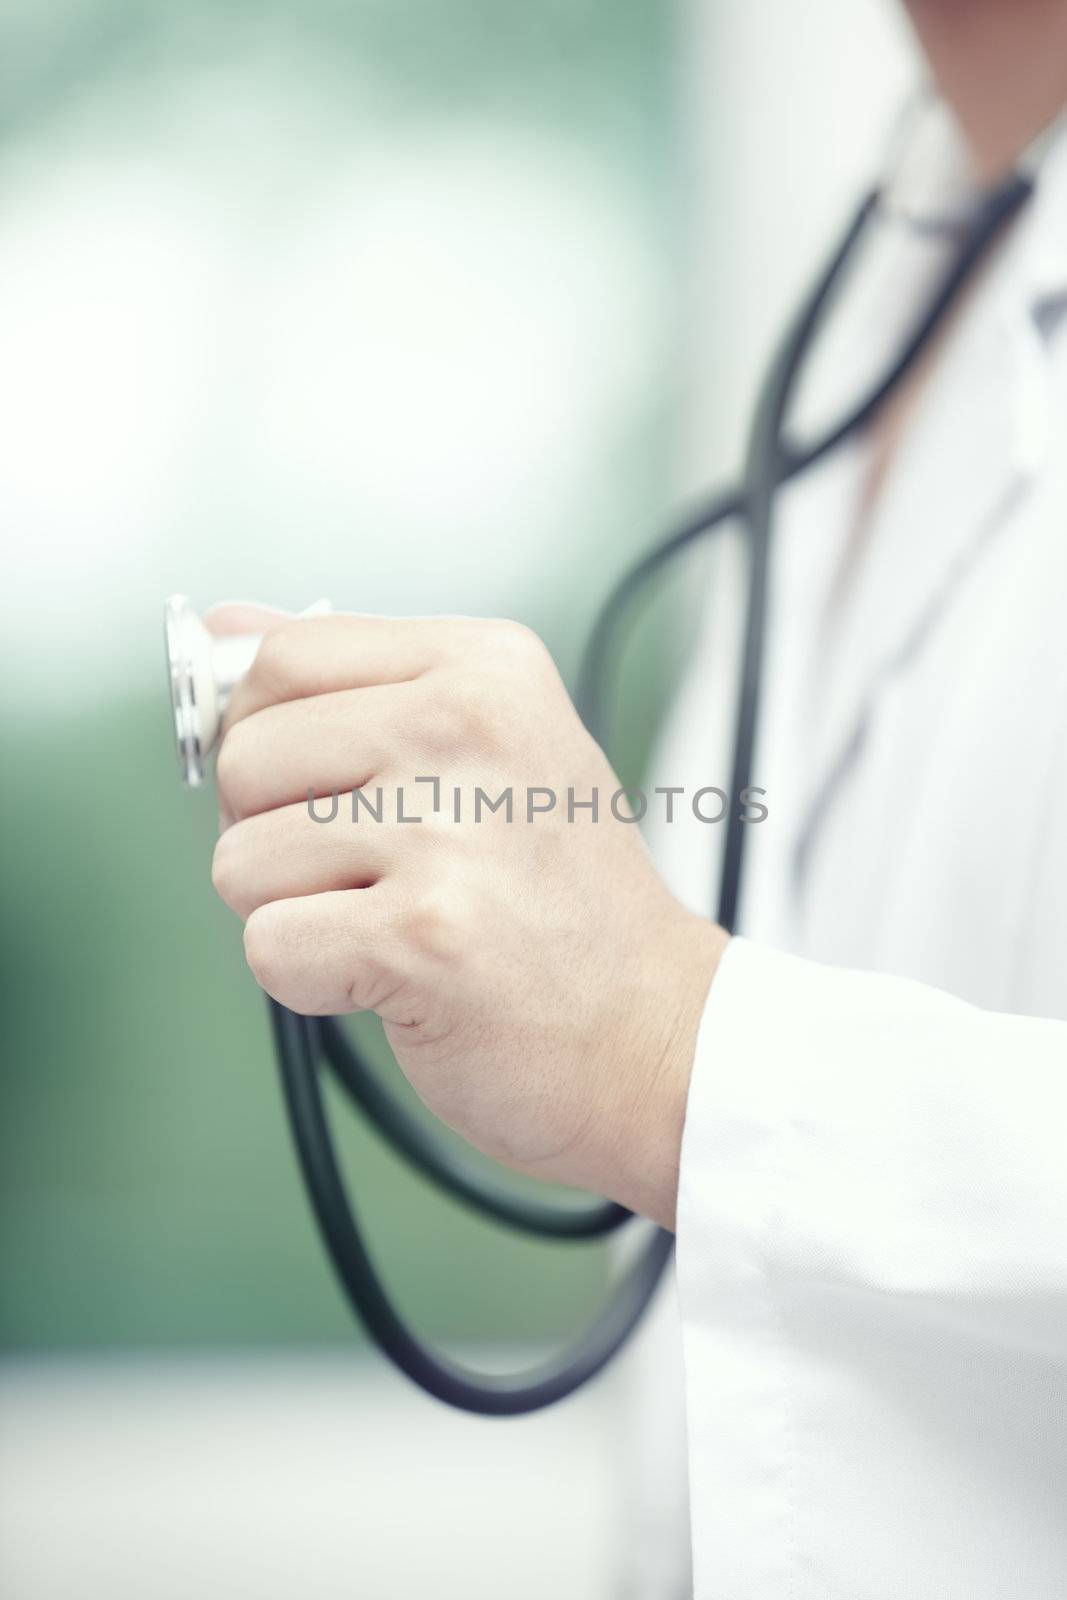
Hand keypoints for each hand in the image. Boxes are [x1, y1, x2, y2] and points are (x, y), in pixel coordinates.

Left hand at [208, 606, 726, 1227]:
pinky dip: (314, 982)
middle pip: (246, 756)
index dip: (266, 734)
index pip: (284, 657)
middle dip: (273, 832)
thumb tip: (222, 625)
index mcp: (485, 666)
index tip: (316, 788)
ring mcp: (448, 832)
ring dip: (295, 913)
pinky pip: (268, 945)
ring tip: (396, 924)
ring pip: (239, 857)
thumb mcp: (485, 748)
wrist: (658, 1035)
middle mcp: (469, 728)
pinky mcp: (422, 936)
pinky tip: (397, 977)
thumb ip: (352, 681)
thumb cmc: (560, 901)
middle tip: (374, 872)